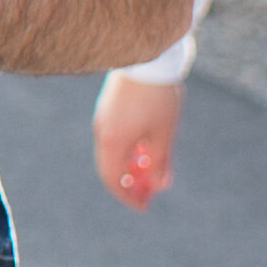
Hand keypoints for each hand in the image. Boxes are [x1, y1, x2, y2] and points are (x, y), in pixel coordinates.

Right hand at [93, 73, 184, 210]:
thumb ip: (160, 162)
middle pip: (110, 167)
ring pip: (113, 152)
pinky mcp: (108, 108)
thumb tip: (158, 185)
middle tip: (148, 193)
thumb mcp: (163, 134)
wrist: (147, 59)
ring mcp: (103, 118)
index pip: (113, 180)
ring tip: (152, 169)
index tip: (143, 206)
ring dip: (129, 166)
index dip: (127, 197)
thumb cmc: (157, 98)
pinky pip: (114, 138)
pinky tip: (146, 147)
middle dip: (129, 183)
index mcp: (113, 142)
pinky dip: (127, 150)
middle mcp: (102, 132)